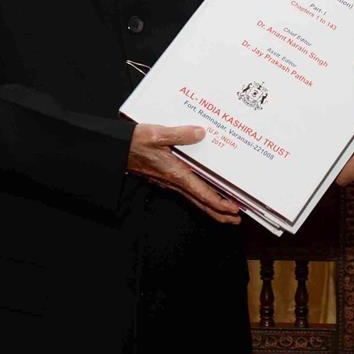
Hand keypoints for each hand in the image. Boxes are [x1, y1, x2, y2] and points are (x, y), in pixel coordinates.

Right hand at [126, 123, 241, 223]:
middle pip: (201, 203)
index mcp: (176, 174)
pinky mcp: (167, 178)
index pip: (202, 194)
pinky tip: (207, 194)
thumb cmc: (135, 142)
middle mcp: (174, 182)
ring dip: (211, 207)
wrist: (117, 149)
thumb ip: (180, 135)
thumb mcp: (157, 134)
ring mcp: (170, 182)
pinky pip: (188, 192)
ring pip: (195, 200)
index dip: (219, 204)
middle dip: (219, 214)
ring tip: (226, 212)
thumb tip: (200, 133)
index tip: (233, 210)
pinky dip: (201, 197)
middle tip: (236, 220)